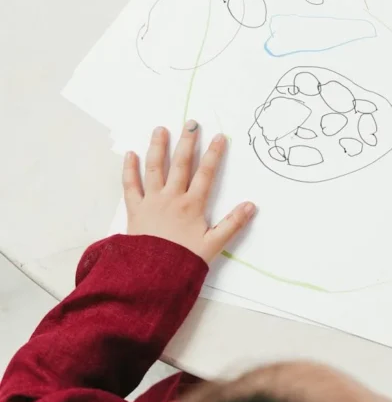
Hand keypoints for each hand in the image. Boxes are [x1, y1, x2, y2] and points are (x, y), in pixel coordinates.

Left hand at [123, 122, 255, 263]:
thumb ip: (232, 224)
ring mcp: (152, 202)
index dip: (214, 154)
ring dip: (158, 147)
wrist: (150, 278)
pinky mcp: (135, 210)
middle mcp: (172, 198)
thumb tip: (251, 205)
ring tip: (160, 129)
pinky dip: (129, 169)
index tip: (220, 136)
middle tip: (191, 123)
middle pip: (181, 164)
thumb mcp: (213, 245)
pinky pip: (130, 186)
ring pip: (155, 168)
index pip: (206, 173)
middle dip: (187, 142)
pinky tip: (130, 154)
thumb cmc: (182, 262)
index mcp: (192, 205)